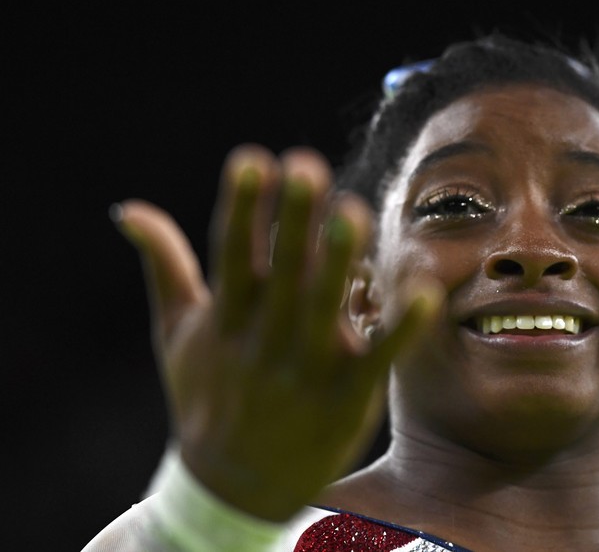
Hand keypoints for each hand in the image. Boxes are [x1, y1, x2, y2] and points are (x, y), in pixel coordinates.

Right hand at [113, 145, 440, 521]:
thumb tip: (128, 208)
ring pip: (325, 309)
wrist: (235, 484)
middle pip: (283, 274)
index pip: (233, 255)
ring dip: (338, 262)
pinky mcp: (347, 395)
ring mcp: (308, 370)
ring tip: (352, 211)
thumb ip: (163, 265)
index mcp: (227, 318)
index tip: (252, 159)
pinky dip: (401, 329)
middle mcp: (266, 340)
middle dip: (294, 222)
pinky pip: (379, 358)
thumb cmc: (208, 394)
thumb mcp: (176, 332)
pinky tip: (424, 291)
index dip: (242, 208)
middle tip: (307, 167)